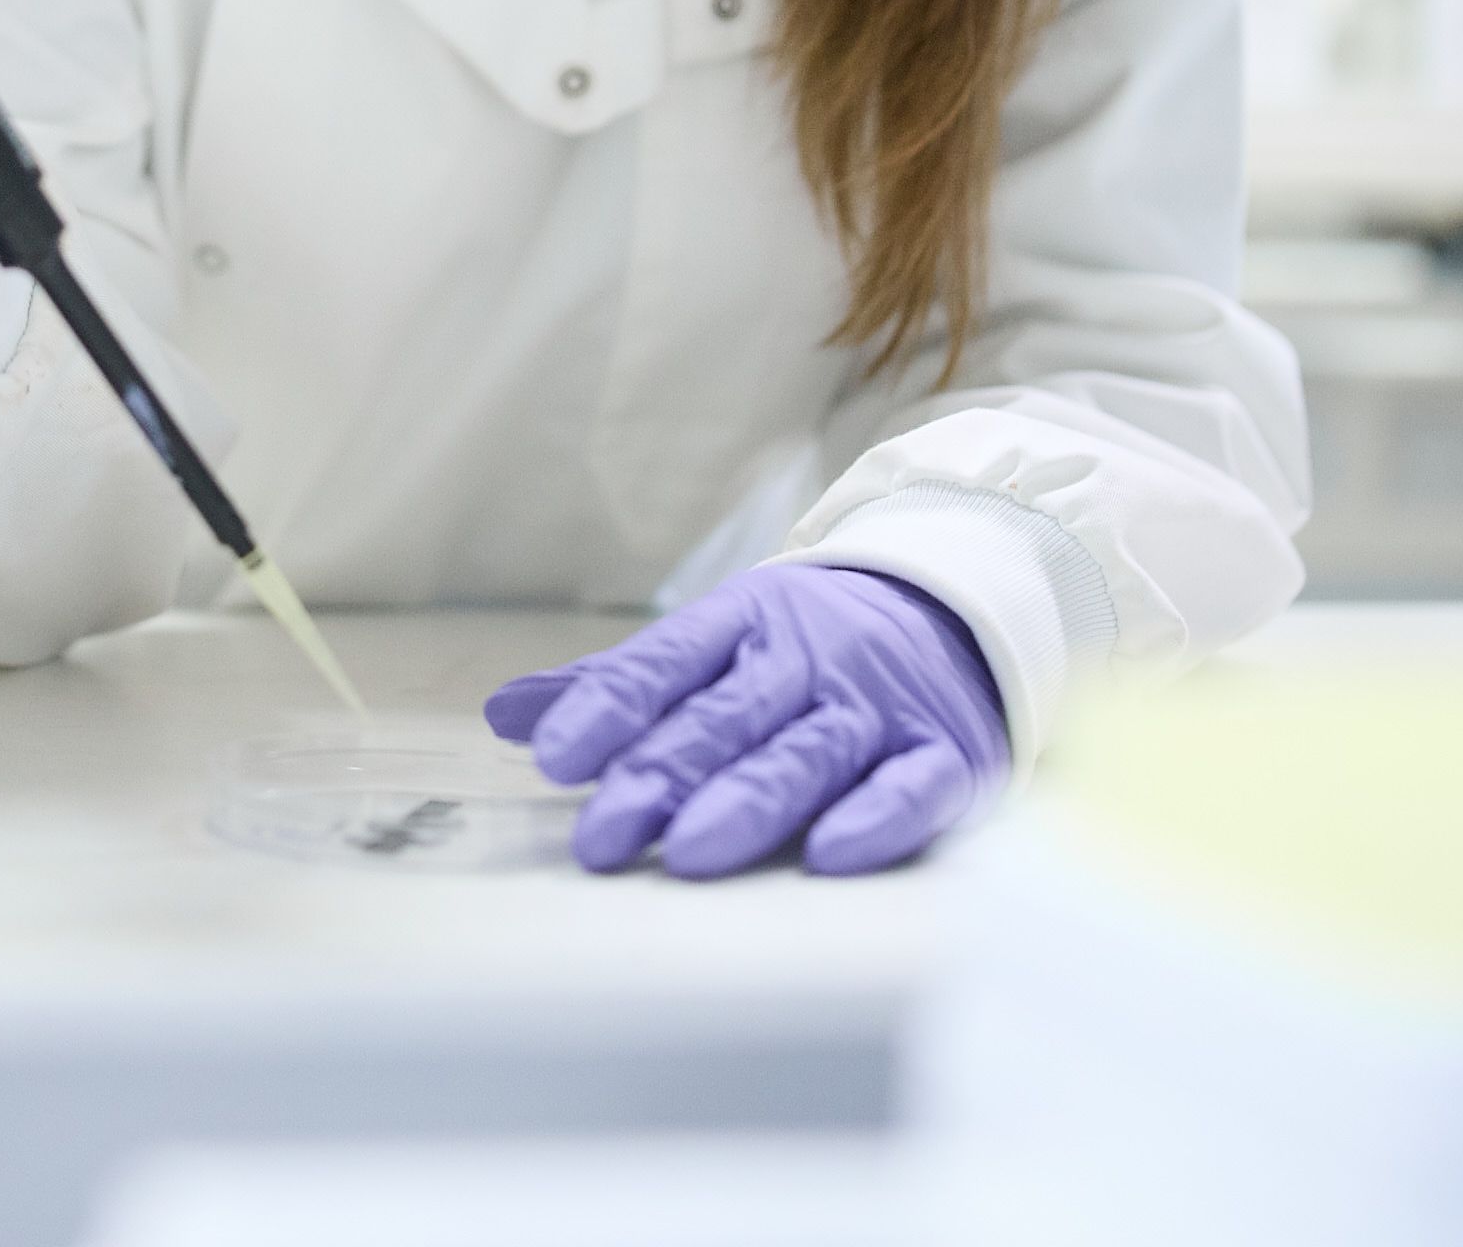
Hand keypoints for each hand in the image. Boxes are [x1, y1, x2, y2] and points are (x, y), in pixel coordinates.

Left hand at [484, 565, 1007, 877]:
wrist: (957, 607)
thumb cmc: (807, 646)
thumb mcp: (713, 644)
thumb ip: (615, 686)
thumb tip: (504, 714)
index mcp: (740, 624)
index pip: (663, 666)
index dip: (609, 710)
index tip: (554, 757)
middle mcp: (806, 660)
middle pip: (724, 720)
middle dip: (659, 775)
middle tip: (601, 835)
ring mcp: (876, 706)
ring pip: (805, 754)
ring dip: (746, 801)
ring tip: (688, 852)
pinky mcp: (945, 753)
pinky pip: (911, 786)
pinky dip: (875, 818)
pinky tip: (832, 854)